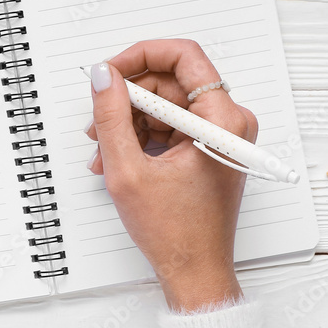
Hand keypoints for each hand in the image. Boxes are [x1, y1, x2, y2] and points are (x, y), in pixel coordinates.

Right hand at [85, 39, 257, 311]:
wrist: (195, 272)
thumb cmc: (176, 233)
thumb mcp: (127, 169)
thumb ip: (110, 115)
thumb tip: (101, 75)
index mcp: (223, 121)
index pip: (184, 57)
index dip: (140, 56)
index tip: (110, 70)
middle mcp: (229, 122)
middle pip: (170, 82)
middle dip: (128, 99)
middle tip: (98, 121)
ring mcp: (220, 136)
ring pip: (166, 104)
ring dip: (129, 122)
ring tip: (104, 152)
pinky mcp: (210, 148)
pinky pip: (170, 125)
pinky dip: (141, 137)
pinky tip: (118, 159)